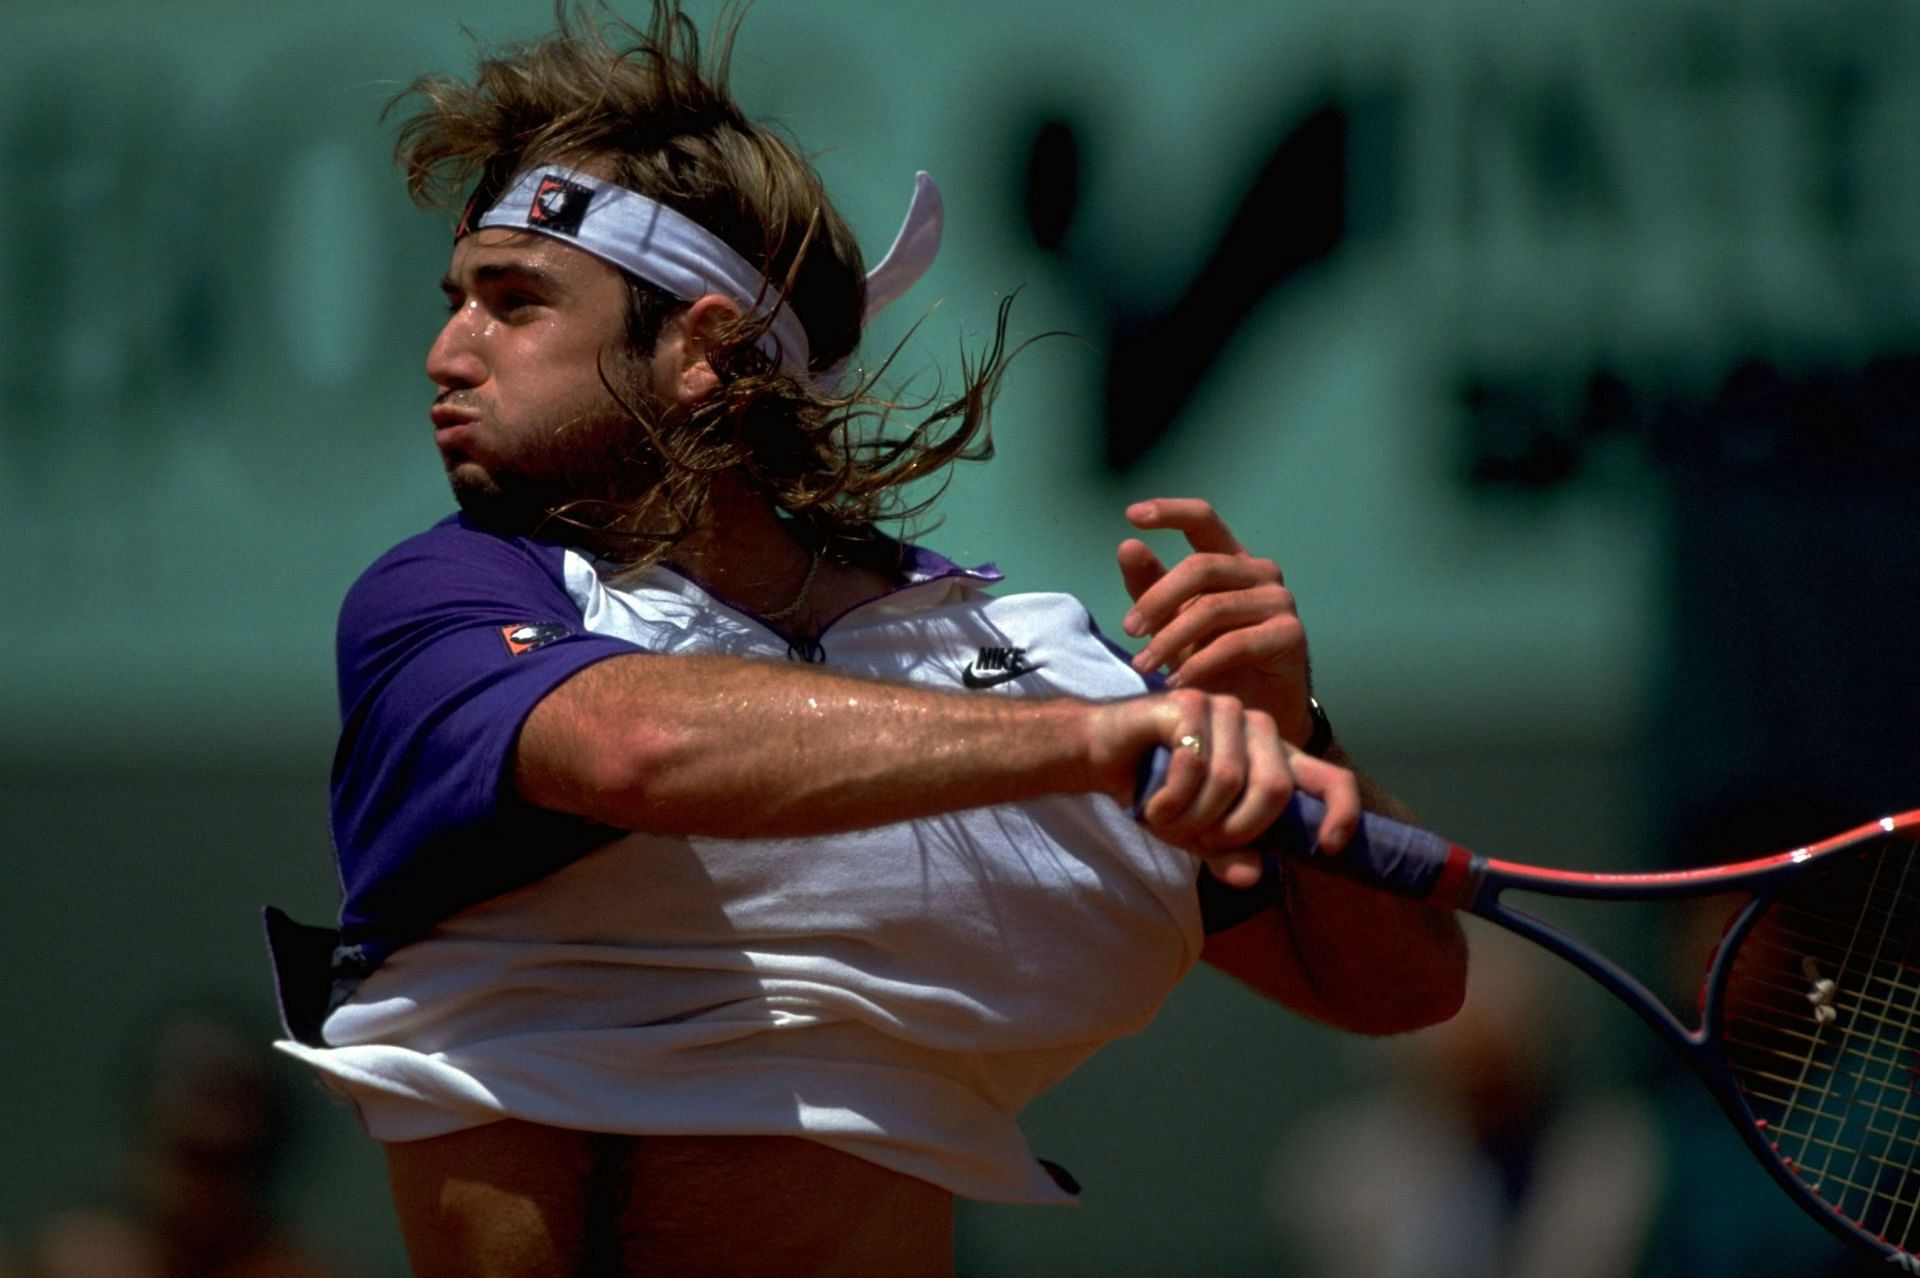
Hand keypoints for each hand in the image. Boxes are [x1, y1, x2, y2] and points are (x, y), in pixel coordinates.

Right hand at [1090, 690, 1358, 887]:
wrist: (1102, 755)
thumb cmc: (1158, 791)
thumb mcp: (1198, 834)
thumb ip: (1229, 853)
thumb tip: (1252, 875)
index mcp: (1276, 758)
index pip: (1331, 780)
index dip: (1341, 812)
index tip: (1329, 846)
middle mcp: (1258, 727)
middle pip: (1274, 789)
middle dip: (1233, 830)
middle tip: (1198, 839)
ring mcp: (1225, 710)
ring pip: (1229, 780)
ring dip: (1191, 818)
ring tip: (1165, 818)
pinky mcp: (1189, 703)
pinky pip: (1194, 762)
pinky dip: (1169, 797)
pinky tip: (1151, 800)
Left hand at [1117, 498, 1313, 744]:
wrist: (1253, 712)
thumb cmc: (1212, 663)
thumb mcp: (1171, 623)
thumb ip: (1150, 587)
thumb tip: (1127, 547)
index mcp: (1231, 559)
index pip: (1203, 520)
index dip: (1170, 511)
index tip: (1131, 515)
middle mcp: (1260, 572)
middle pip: (1201, 566)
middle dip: (1157, 599)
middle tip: (1128, 630)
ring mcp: (1279, 601)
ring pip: (1213, 607)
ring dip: (1170, 638)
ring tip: (1144, 665)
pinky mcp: (1290, 634)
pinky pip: (1235, 643)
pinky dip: (1198, 664)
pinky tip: (1176, 683)